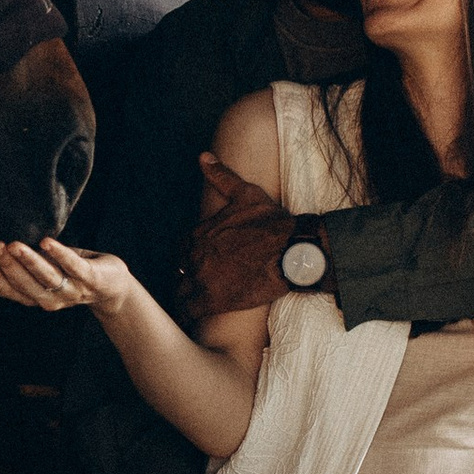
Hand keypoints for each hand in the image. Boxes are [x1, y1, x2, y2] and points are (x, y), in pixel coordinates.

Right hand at [0, 236, 134, 317]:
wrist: (111, 286)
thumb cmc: (67, 275)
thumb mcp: (34, 276)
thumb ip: (3, 280)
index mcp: (35, 296)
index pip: (11, 291)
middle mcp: (52, 298)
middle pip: (27, 284)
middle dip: (9, 266)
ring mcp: (72, 289)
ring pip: (48, 277)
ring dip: (30, 261)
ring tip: (14, 245)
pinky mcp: (91, 277)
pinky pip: (74, 266)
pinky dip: (61, 255)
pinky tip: (47, 242)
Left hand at [178, 157, 295, 317]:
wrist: (293, 252)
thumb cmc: (272, 223)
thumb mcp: (246, 194)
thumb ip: (221, 176)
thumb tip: (203, 157)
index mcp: (200, 232)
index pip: (183, 246)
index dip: (190, 254)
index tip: (197, 260)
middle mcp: (196, 255)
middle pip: (180, 269)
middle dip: (187, 274)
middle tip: (197, 281)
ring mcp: (202, 279)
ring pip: (180, 290)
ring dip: (184, 294)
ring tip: (192, 301)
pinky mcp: (213, 301)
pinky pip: (188, 310)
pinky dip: (186, 314)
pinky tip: (190, 317)